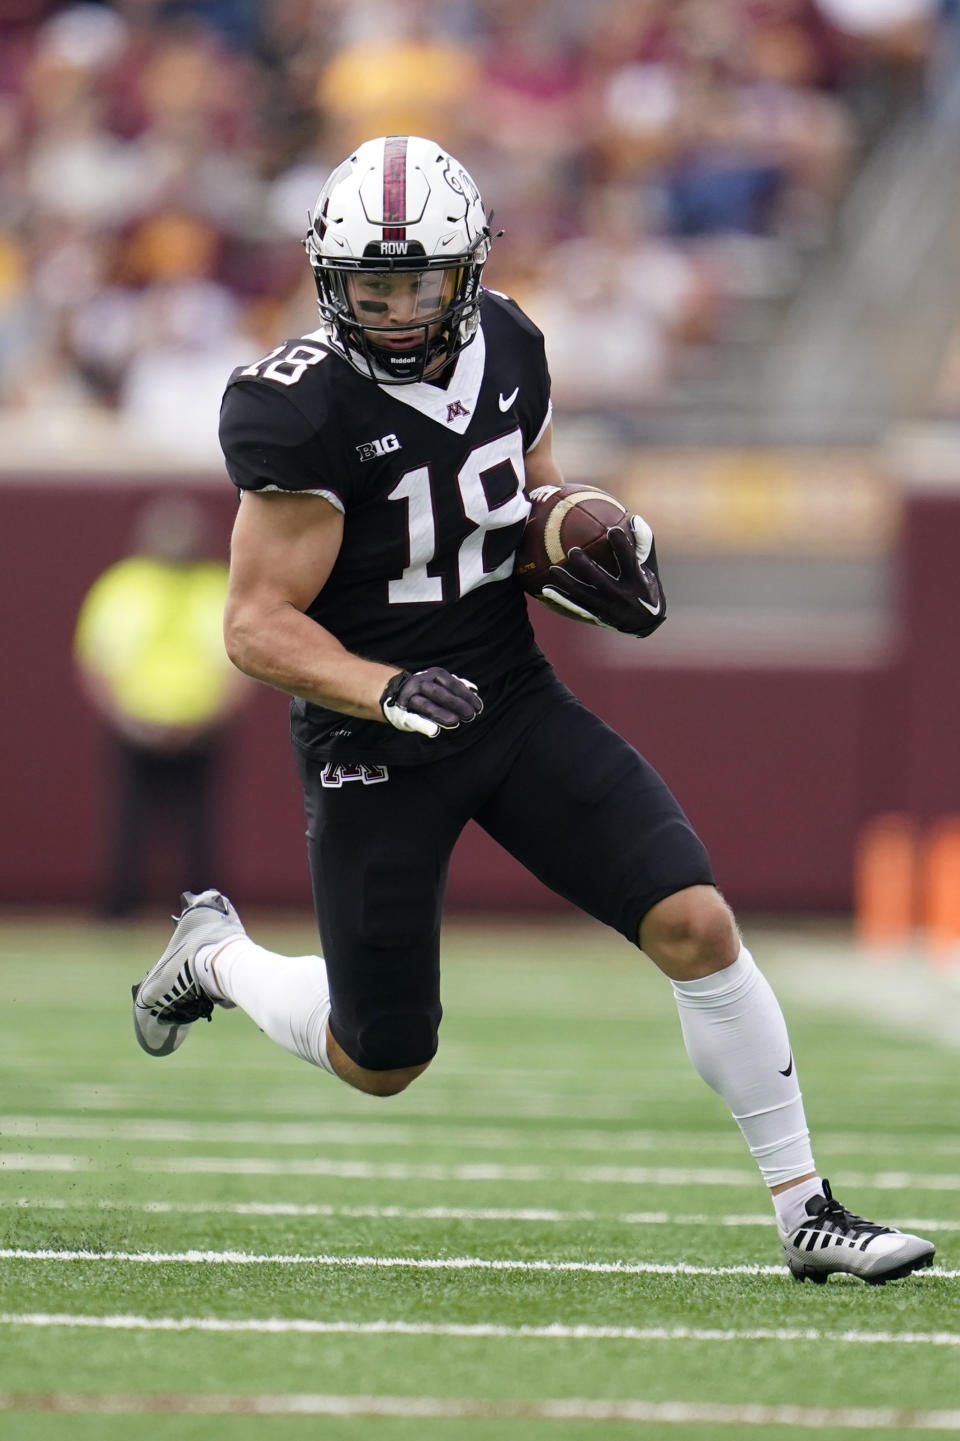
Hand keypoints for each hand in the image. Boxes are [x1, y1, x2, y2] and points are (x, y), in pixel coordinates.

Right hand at [380, 667, 482, 738]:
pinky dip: (424, 725)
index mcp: (433, 675)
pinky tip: (435, 731)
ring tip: (455, 722)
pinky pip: (412, 718)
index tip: (478, 707)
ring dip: (441, 714)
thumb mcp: (440, 684)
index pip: (452, 684)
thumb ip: (456, 686)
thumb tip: (474, 689)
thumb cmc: (425, 691)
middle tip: (470, 716)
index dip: (466, 696)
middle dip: (456, 704)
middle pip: (439, 693)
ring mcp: (409, 697)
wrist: (392, 694)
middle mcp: (420, 683)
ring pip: (425, 705)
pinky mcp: (401, 713)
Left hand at [541, 516, 665, 637]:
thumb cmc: (646, 585)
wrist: (646, 622)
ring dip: (568, 583)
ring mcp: (609, 609)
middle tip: (573, 551)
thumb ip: (644, 543)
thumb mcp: (650, 566)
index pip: (630, 562)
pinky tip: (546, 589)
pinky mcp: (598, 617)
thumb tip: (633, 517)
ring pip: (585, 595)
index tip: (611, 530)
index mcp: (638, 582)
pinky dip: (561, 599)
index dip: (622, 547)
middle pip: (602, 582)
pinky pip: (576, 607)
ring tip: (553, 569)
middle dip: (587, 567)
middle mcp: (623, 597)